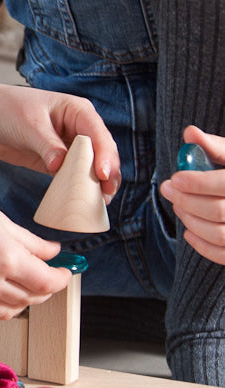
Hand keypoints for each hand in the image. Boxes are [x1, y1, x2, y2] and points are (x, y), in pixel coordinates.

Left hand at [0, 73, 120, 201]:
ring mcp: (70, 147)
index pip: (98, 134)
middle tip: (106, 194)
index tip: (103, 174)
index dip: (104, 154)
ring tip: (100, 203)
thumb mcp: (29, 125)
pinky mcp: (59, 163)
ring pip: (91, 167)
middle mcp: (79, 128)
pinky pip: (74, 177)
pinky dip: (79, 189)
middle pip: (101, 153)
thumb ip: (46, 145)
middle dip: (107, 173)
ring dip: (97, 184)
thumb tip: (60, 165)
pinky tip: (83, 203)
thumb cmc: (8, 111)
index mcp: (78, 111)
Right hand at [0, 182, 70, 320]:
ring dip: (22, 300)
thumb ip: (31, 241)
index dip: (61, 279)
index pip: (48, 282)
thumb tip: (54, 253)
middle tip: (43, 275)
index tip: (63, 272)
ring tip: (18, 283)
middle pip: (32, 299)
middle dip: (44, 288)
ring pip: (11, 312)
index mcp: (6, 257)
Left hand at [160, 125, 224, 263]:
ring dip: (189, 220)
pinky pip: (222, 254)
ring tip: (178, 205)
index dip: (196, 183)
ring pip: (217, 232)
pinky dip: (201, 244)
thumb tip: (190, 133)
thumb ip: (215, 147)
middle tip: (167, 188)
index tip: (174, 178)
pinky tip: (189, 230)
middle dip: (185, 200)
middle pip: (217, 210)